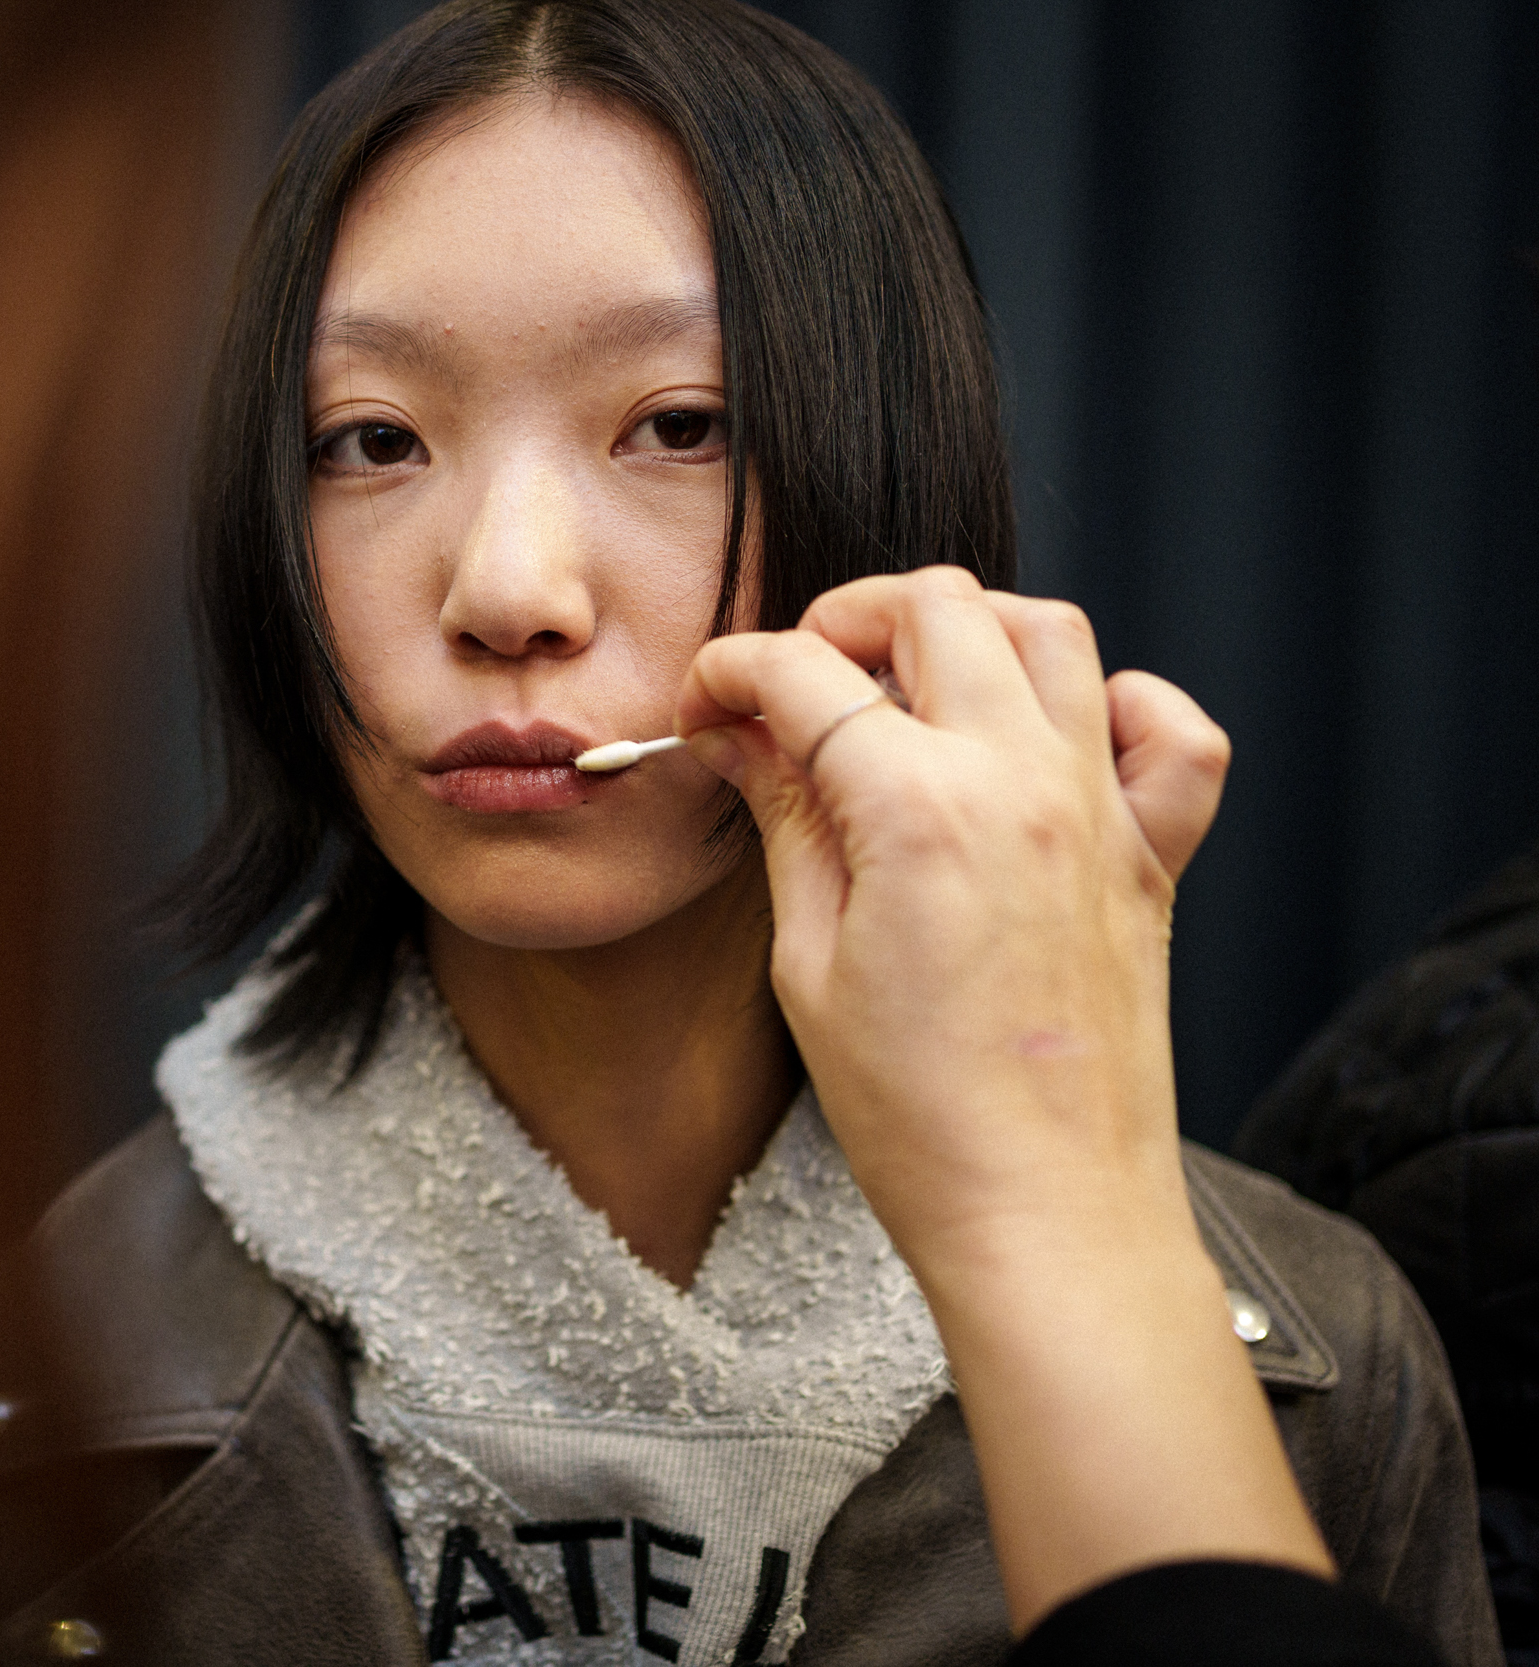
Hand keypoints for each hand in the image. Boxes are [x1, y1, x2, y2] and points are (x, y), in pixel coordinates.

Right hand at [676, 567, 1325, 1629]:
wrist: (1045, 1213)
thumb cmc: (919, 1117)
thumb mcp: (809, 961)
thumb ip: (787, 821)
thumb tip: (744, 738)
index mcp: (920, 808)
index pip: (806, 676)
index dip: (735, 670)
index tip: (705, 698)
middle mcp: (1023, 782)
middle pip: (936, 608)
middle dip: (844, 619)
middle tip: (794, 682)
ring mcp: (1101, 811)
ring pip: (1050, 630)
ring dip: (966, 630)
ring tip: (905, 684)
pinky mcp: (1153, 858)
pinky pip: (1170, 731)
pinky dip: (1116, 702)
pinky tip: (1056, 736)